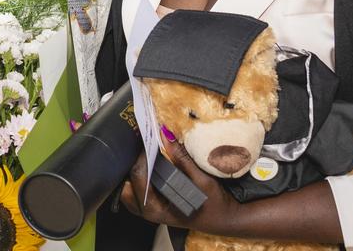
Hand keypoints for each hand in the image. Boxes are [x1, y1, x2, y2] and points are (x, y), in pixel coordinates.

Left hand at [119, 132, 237, 235]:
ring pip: (128, 189)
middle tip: (143, 144)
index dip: (141, 156)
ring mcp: (150, 211)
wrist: (226, 219)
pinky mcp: (154, 205)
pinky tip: (147, 163)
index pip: (138, 177)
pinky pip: (136, 190)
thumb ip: (181, 158)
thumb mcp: (201, 179)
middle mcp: (149, 212)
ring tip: (144, 152)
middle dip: (132, 163)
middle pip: (126, 185)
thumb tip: (165, 134)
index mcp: (157, 209)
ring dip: (134, 170)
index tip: (148, 138)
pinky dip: (139, 176)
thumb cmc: (215, 204)